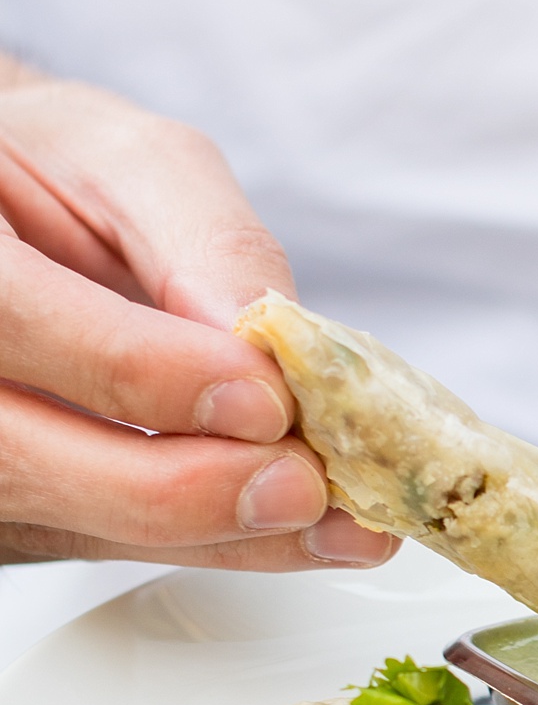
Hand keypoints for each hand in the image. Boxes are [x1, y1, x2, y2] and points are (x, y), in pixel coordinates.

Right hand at [0, 68, 392, 569]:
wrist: (9, 220)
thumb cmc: (52, 172)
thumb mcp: (129, 162)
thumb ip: (201, 242)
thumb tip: (264, 342)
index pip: (8, 322)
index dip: (134, 370)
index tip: (260, 393)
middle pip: (21, 459)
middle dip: (181, 486)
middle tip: (306, 483)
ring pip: (67, 523)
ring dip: (214, 534)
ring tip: (338, 520)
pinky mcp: (15, 508)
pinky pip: (103, 542)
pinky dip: (212, 541)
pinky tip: (299, 528)